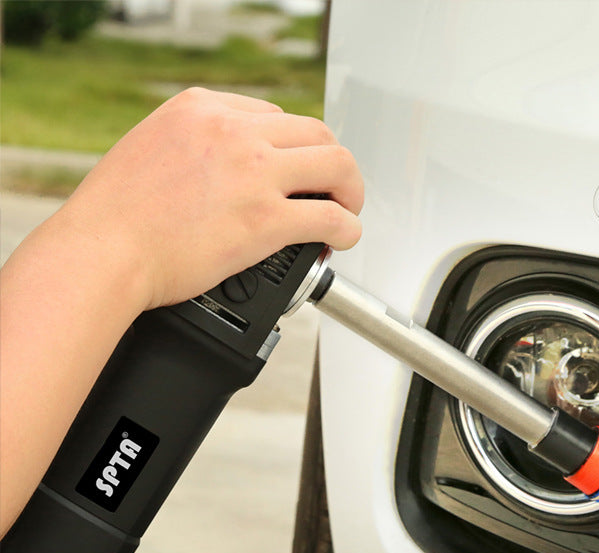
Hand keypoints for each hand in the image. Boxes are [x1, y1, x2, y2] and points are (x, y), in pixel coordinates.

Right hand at [52, 87, 364, 310]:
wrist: (104, 253)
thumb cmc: (116, 215)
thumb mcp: (151, 147)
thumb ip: (196, 146)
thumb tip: (230, 168)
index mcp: (203, 109)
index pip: (276, 117)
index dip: (294, 150)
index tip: (296, 173)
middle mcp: (234, 132)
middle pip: (316, 133)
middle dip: (334, 163)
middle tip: (336, 189)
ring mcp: (253, 174)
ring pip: (335, 165)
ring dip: (350, 189)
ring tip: (347, 210)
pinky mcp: (265, 221)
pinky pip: (330, 217)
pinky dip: (347, 228)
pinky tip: (343, 238)